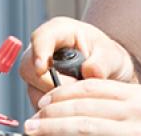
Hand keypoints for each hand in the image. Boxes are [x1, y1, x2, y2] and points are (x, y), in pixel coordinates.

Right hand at [19, 17, 138, 107]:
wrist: (108, 71)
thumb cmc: (106, 57)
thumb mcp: (111, 55)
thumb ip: (102, 62)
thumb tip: (90, 72)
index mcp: (59, 32)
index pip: (41, 38)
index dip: (39, 53)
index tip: (42, 68)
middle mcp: (43, 50)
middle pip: (29, 67)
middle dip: (50, 84)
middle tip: (76, 88)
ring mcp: (37, 71)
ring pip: (33, 89)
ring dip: (54, 98)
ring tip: (79, 96)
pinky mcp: (37, 90)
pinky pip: (39, 103)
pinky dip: (55, 108)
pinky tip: (72, 103)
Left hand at [24, 78, 140, 135]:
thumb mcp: (136, 120)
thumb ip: (109, 111)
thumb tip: (66, 110)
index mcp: (139, 95)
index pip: (92, 86)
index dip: (63, 93)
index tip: (44, 101)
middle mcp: (140, 109)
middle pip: (84, 104)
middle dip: (52, 111)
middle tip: (33, 119)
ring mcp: (138, 128)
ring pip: (83, 124)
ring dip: (53, 127)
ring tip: (36, 130)